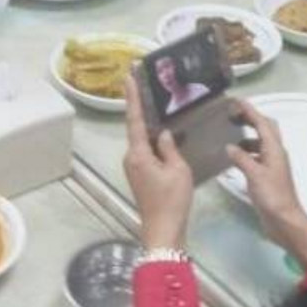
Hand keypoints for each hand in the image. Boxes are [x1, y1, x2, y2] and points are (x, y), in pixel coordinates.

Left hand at [122, 75, 193, 248]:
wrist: (163, 230)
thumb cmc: (172, 200)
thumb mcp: (178, 170)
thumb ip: (170, 148)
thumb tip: (163, 134)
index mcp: (138, 153)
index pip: (134, 119)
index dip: (132, 97)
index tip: (128, 76)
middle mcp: (131, 158)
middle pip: (137, 129)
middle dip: (142, 109)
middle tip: (148, 86)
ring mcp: (134, 168)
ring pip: (143, 142)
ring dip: (151, 127)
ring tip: (162, 109)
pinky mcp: (140, 176)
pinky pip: (146, 152)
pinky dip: (154, 143)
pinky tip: (166, 137)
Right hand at [227, 98, 306, 266]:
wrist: (284, 220)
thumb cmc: (272, 196)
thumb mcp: (254, 175)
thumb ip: (241, 159)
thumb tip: (230, 146)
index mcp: (275, 150)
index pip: (263, 124)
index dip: (250, 111)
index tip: (237, 101)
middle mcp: (275, 154)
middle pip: (266, 129)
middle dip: (251, 119)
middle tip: (234, 115)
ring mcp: (272, 165)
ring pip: (261, 143)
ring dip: (248, 136)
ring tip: (231, 135)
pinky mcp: (267, 176)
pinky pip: (256, 156)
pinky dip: (246, 152)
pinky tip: (235, 157)